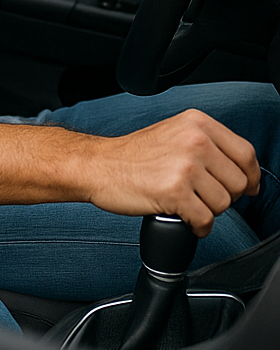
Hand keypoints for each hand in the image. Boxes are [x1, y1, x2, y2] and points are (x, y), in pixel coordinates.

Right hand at [85, 109, 258, 235]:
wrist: (98, 165)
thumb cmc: (134, 155)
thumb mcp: (174, 133)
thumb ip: (208, 145)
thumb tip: (245, 172)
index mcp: (196, 123)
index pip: (246, 153)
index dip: (250, 176)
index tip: (247, 187)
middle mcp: (194, 140)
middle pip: (239, 183)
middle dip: (224, 196)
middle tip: (199, 194)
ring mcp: (185, 166)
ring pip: (224, 204)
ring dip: (207, 211)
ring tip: (185, 202)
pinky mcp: (175, 192)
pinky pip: (206, 220)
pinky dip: (197, 226)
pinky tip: (183, 216)